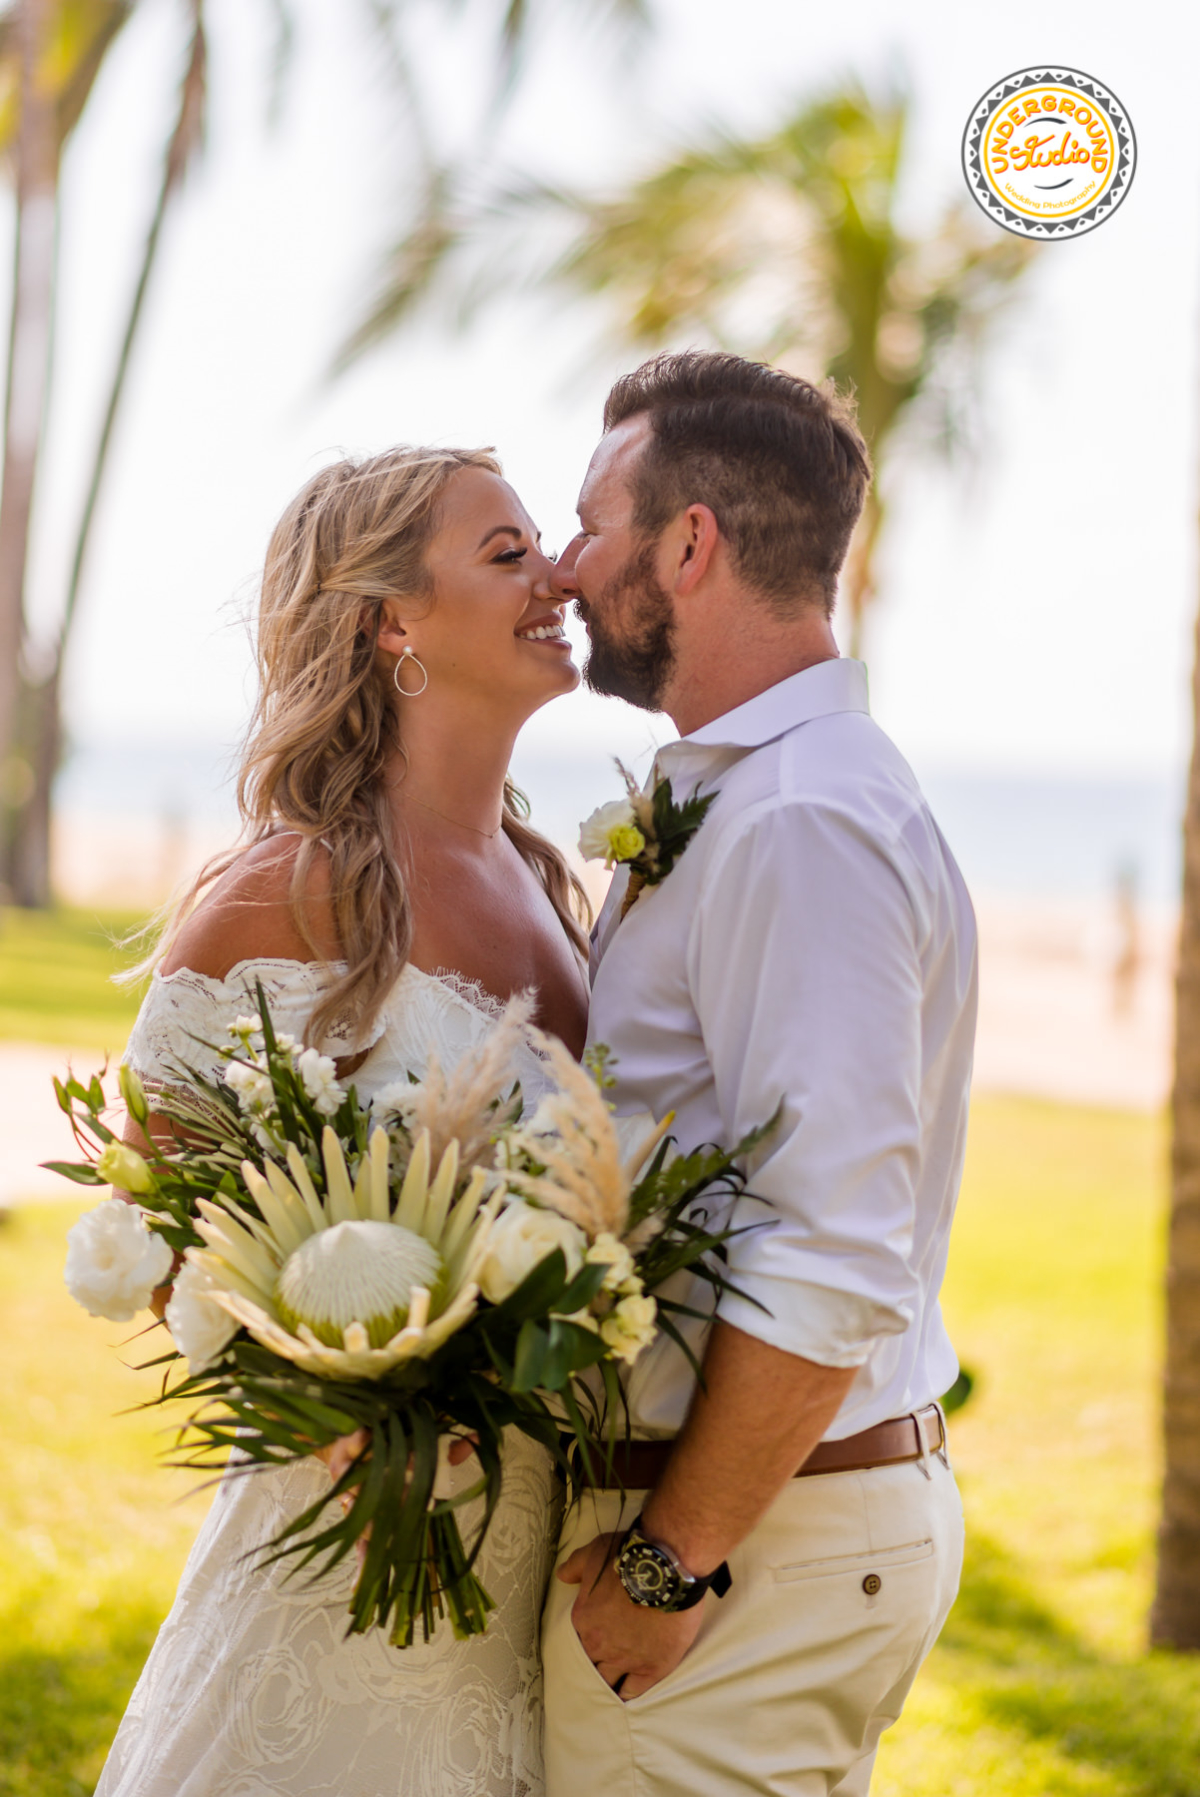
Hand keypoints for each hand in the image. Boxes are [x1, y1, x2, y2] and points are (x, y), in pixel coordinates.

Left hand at [558, 1531, 703, 1699]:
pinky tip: (627, 1694)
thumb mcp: (594, 1553)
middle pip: (590, 1665)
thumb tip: (562, 1575)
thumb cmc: (629, 1557)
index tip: (591, 1642)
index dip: (585, 1642)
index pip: (577, 1641)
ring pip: (608, 1682)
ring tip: (611, 1687)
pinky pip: (634, 1691)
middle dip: (594, 1666)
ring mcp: (625, 1659)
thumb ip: (574, 1566)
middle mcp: (600, 1644)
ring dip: (609, 1683)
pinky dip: (628, 1694)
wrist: (666, 1569)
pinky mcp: (651, 1667)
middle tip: (601, 1666)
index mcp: (583, 1620)